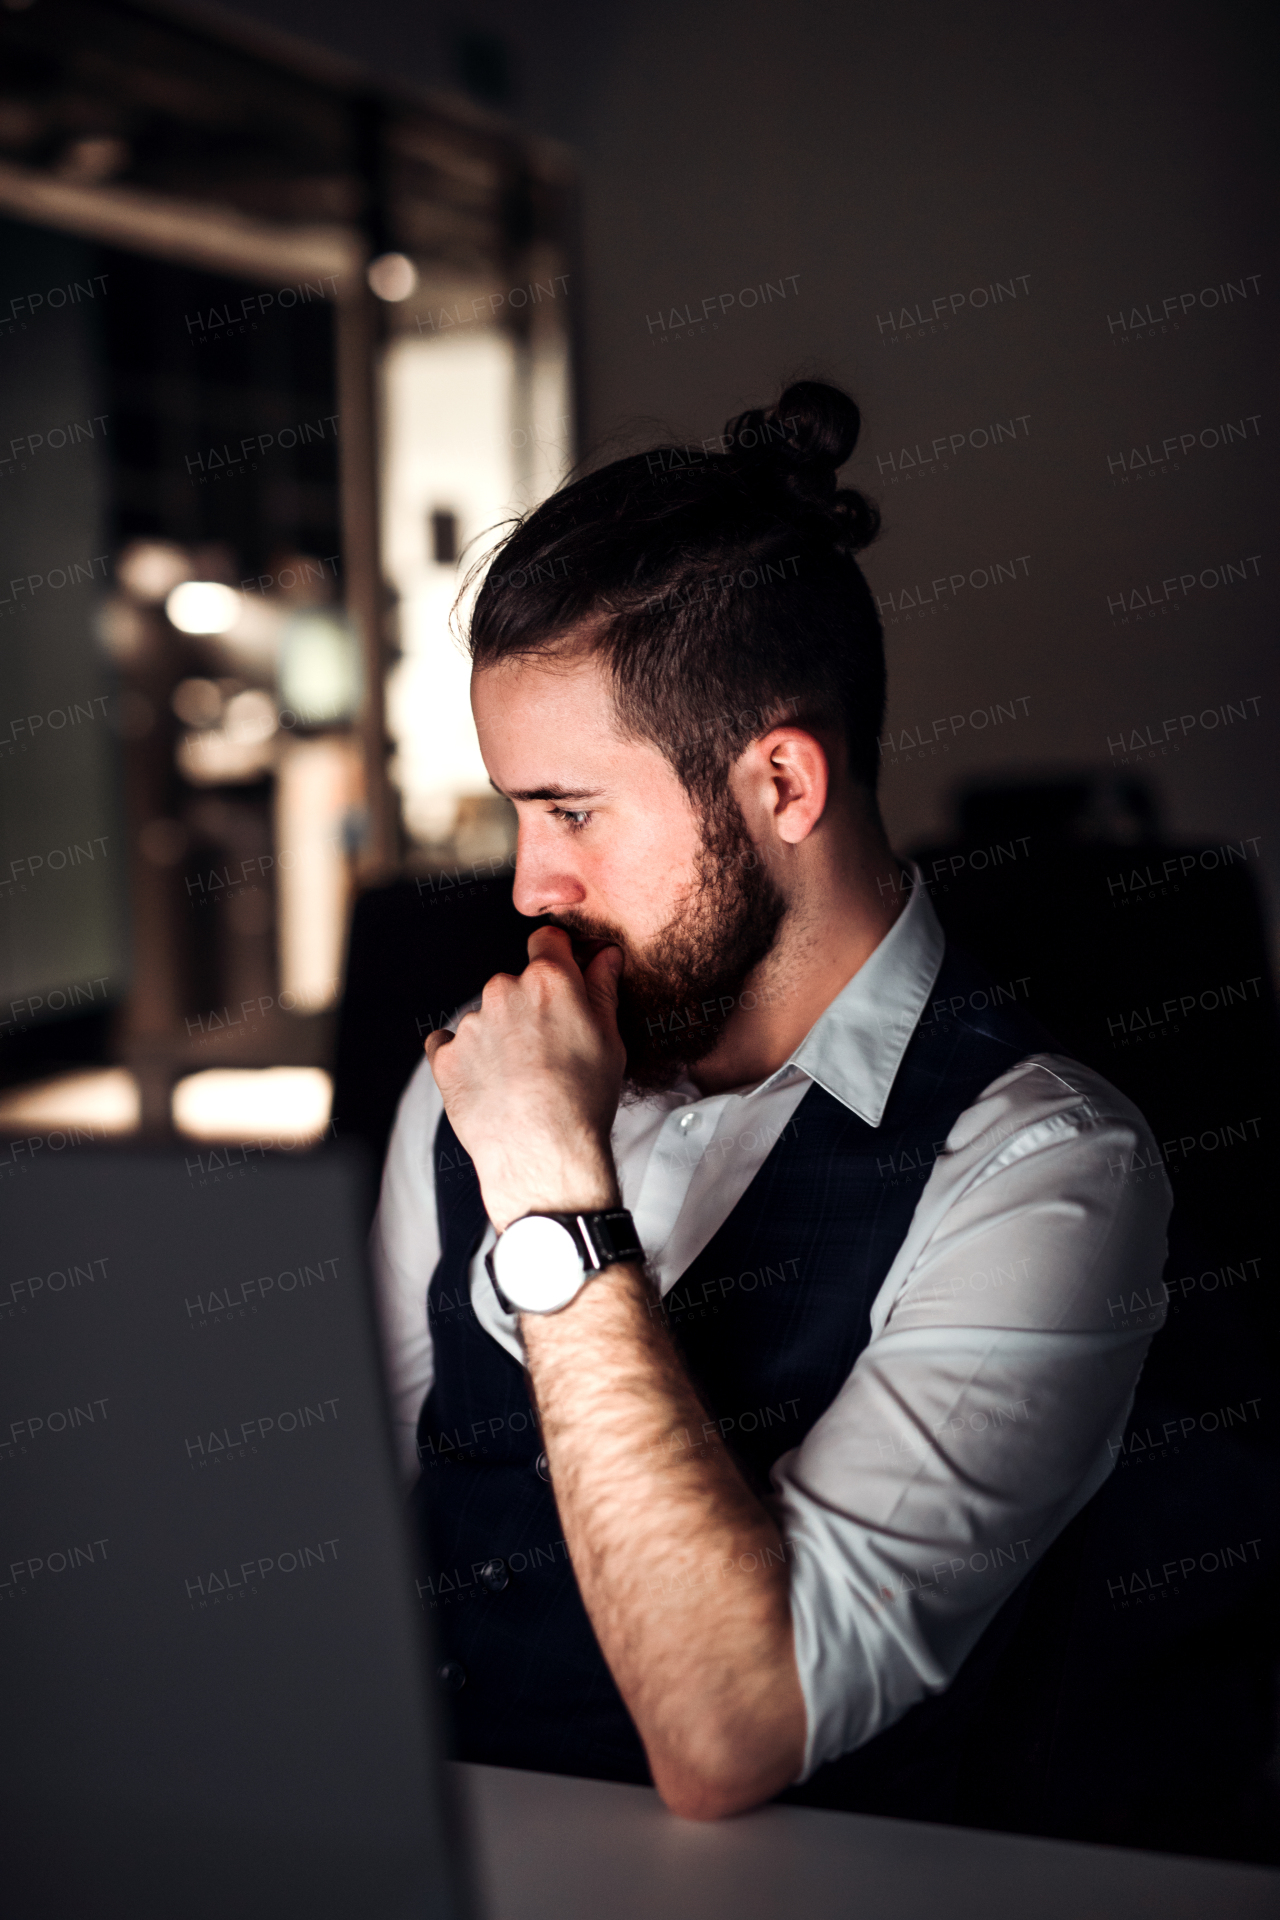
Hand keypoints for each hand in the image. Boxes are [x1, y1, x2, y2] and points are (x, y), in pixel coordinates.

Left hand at [424, 927, 625, 1232]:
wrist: (543, 1155)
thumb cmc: (584, 1100)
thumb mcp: (609, 1039)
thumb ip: (602, 989)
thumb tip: (604, 957)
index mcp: (548, 980)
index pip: (546, 940)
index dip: (556, 957)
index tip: (560, 979)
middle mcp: (503, 991)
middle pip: (514, 984)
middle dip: (527, 1007)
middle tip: (546, 1049)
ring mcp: (470, 1024)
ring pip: (484, 1017)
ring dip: (497, 1036)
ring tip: (519, 1077)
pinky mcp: (445, 1057)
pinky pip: (449, 1045)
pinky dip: (464, 1058)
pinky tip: (488, 1083)